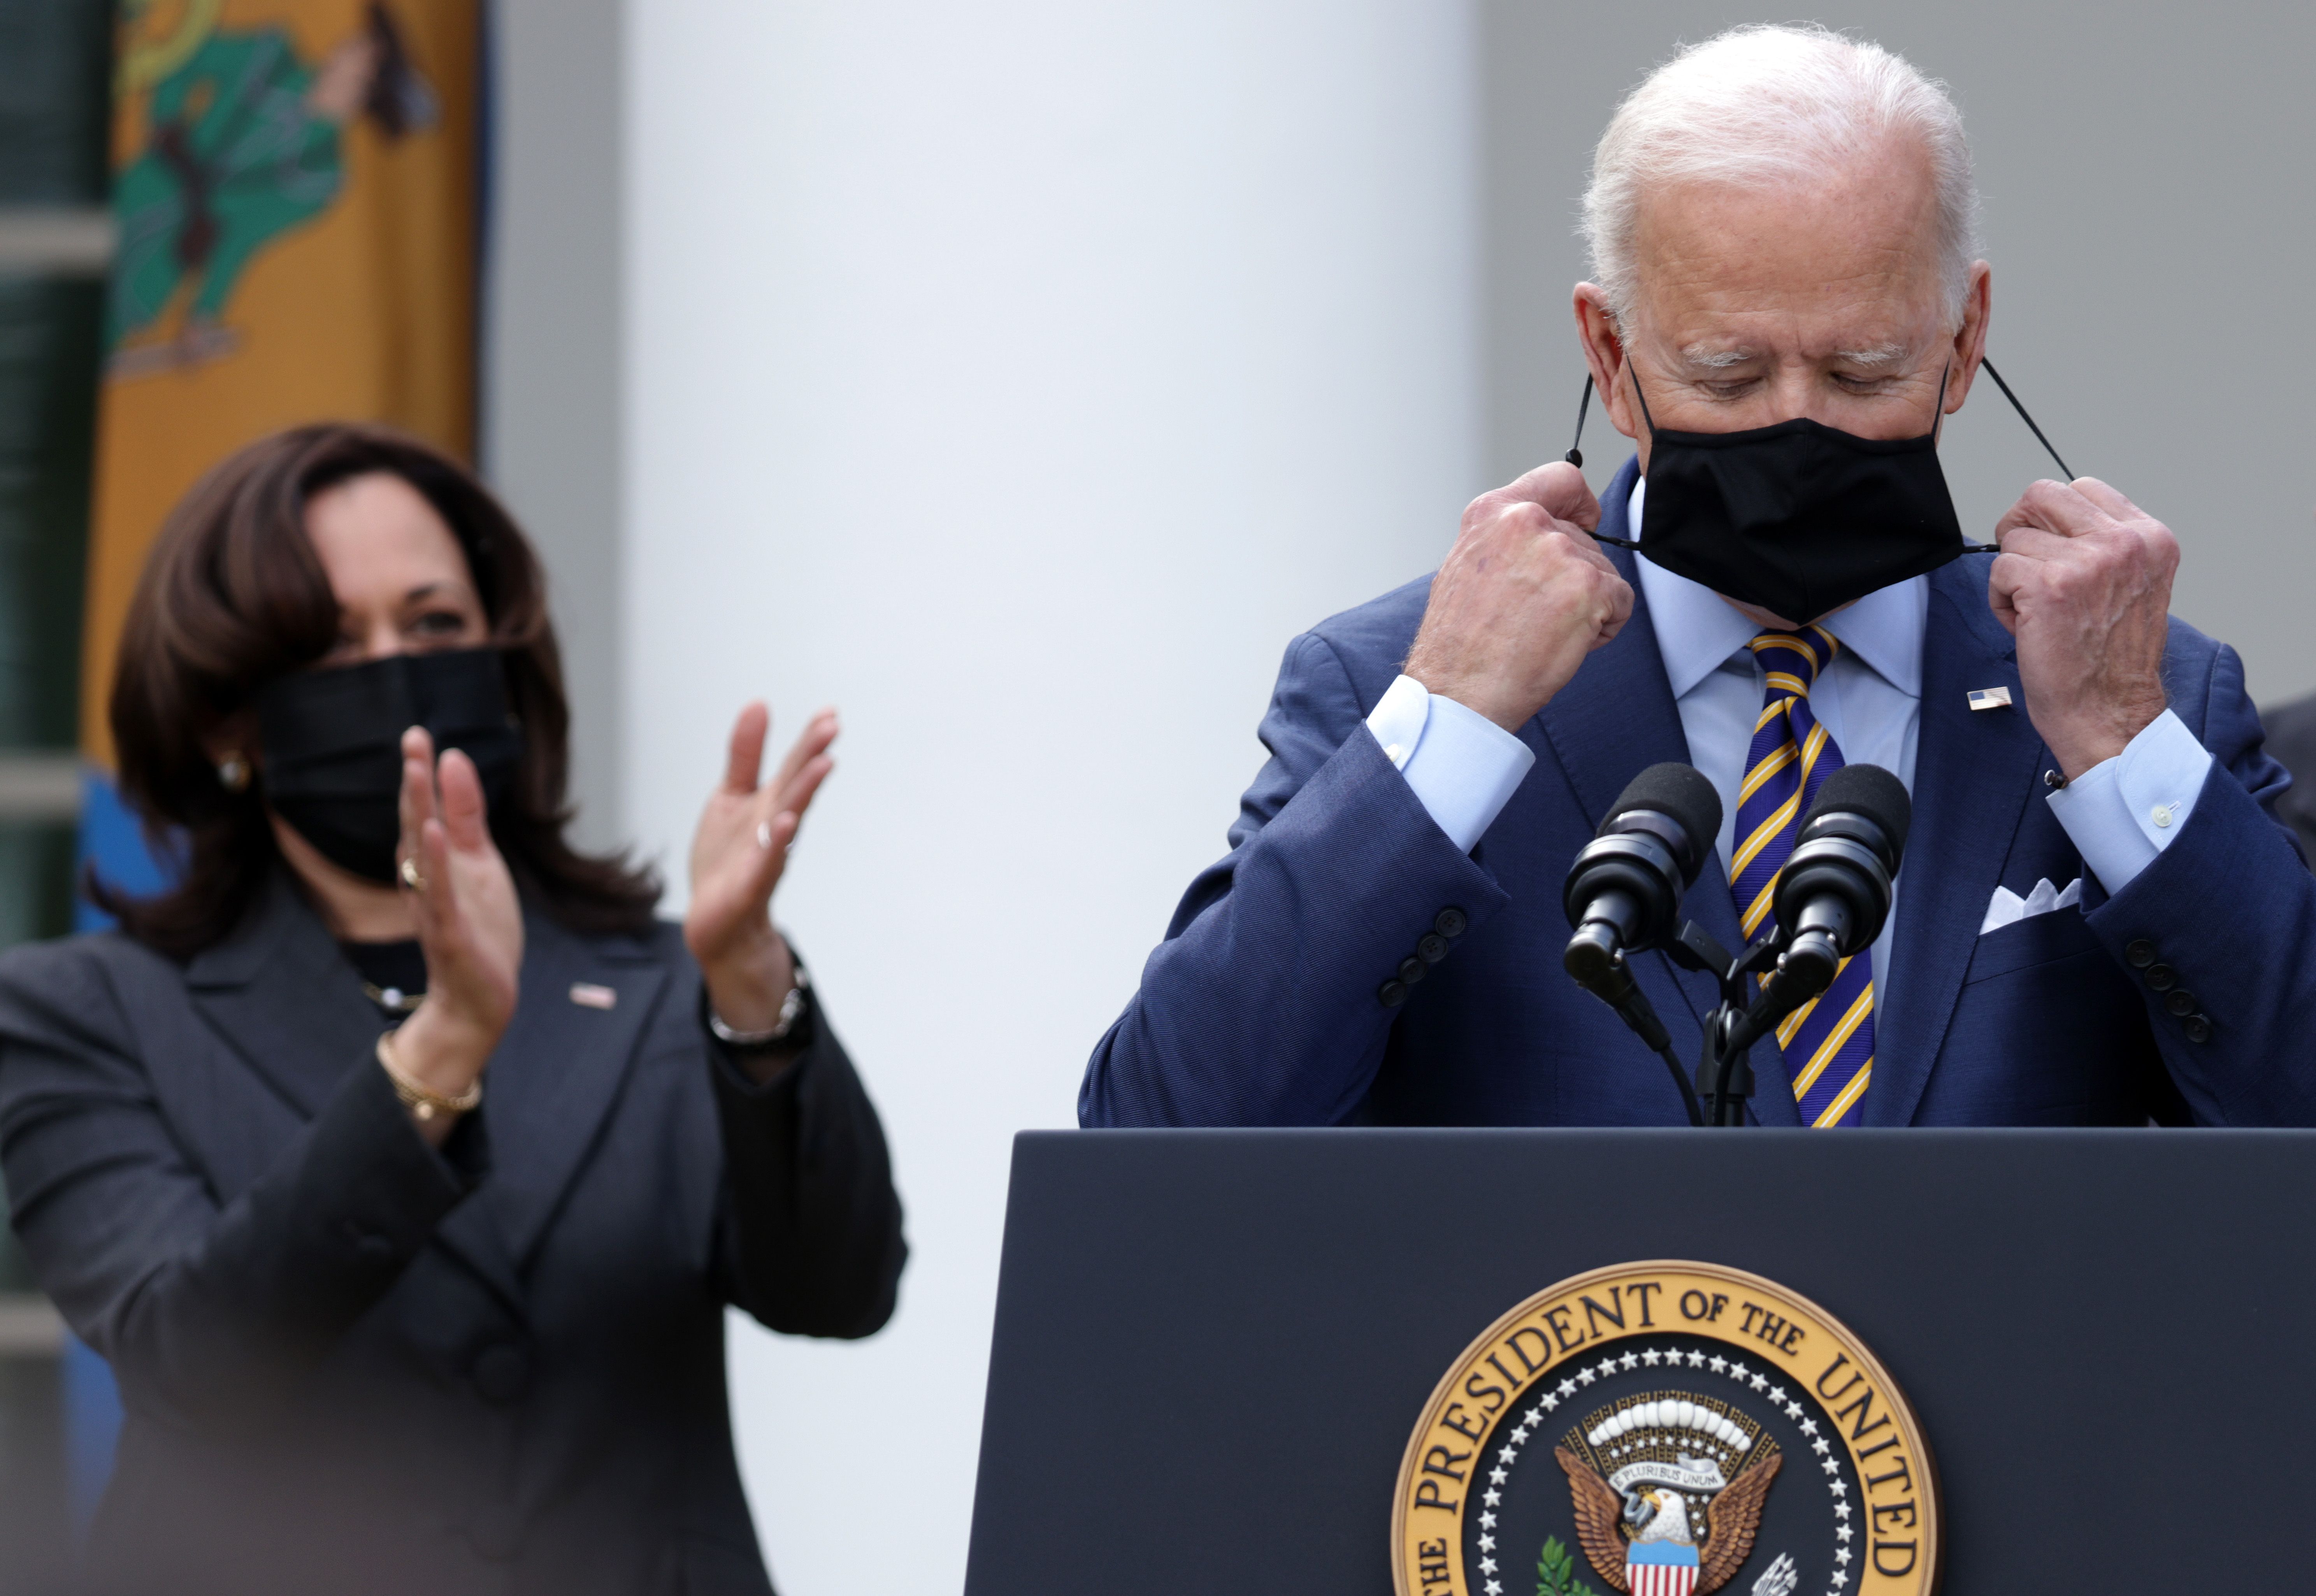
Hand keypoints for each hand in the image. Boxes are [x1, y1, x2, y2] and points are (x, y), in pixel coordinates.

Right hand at [390, 728, 522, 1129]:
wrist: (481, 999)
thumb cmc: (479, 928)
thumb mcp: (479, 863)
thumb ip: (465, 816)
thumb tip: (453, 760)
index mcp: (434, 863)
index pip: (423, 811)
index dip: (420, 773)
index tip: (417, 733)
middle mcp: (425, 881)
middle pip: (415, 824)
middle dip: (413, 782)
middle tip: (412, 738)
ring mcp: (434, 907)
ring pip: (420, 856)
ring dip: (417, 813)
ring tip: (417, 772)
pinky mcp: (449, 935)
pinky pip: (438, 896)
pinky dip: (435, 866)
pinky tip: (432, 836)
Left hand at [684, 705, 836, 1032]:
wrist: (714, 921)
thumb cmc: (726, 860)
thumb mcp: (730, 798)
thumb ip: (746, 755)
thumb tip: (758, 704)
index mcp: (770, 804)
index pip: (794, 767)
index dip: (810, 740)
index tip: (830, 713)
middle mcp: (774, 827)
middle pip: (796, 787)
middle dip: (812, 756)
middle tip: (832, 726)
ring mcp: (765, 856)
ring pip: (789, 819)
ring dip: (805, 792)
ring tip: (821, 764)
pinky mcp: (749, 886)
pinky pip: (766, 862)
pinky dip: (776, 843)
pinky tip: (784, 823)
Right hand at [1403, 462, 1631, 730]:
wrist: (1459, 691)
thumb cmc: (1458, 645)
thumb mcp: (1467, 568)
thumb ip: (1506, 541)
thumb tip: (1544, 536)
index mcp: (1492, 513)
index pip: (1559, 478)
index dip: (1579, 501)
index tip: (1585, 520)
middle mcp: (1525, 522)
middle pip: (1584, 539)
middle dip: (1574, 576)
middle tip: (1537, 614)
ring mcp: (1559, 551)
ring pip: (1603, 572)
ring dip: (1587, 605)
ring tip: (1543, 632)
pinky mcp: (1588, 585)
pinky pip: (1621, 601)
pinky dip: (1604, 626)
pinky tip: (1565, 643)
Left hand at [1989, 478, 2177, 778]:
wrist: (2109, 711)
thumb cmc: (2109, 657)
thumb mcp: (2130, 584)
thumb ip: (2103, 544)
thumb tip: (2049, 519)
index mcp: (2150, 537)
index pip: (2082, 487)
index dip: (2051, 518)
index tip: (2052, 551)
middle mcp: (2125, 542)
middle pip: (2042, 494)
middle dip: (2021, 529)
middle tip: (2026, 569)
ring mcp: (2088, 560)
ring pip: (2014, 537)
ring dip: (2013, 575)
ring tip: (2038, 611)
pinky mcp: (2050, 585)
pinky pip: (1999, 569)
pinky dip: (2000, 601)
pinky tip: (2028, 626)